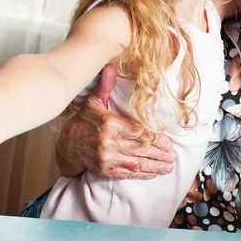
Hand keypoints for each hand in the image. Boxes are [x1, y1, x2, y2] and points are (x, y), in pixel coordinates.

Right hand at [56, 65, 176, 179]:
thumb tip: (110, 67)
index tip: (168, 142)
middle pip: (141, 149)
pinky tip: (154, 173)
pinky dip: (143, 174)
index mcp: (110, 124)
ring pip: (137, 163)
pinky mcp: (106, 170)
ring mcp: (107, 158)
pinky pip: (128, 173)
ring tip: (169, 165)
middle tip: (173, 155)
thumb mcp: (94, 101)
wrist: (68, 145)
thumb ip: (105, 86)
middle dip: (160, 153)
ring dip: (156, 166)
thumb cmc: (84, 121)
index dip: (156, 138)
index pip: (138, 132)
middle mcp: (109, 142)